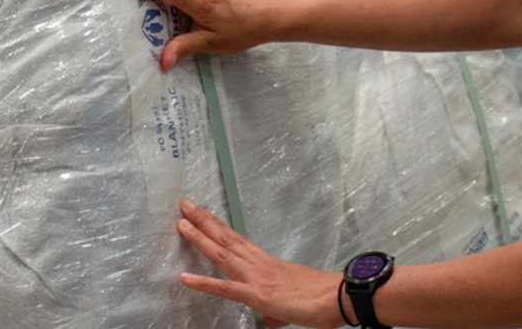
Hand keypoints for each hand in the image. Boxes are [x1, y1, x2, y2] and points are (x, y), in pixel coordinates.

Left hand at [176, 200, 343, 328]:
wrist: (340, 298)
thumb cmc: (323, 299)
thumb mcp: (293, 304)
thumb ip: (276, 310)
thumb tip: (270, 319)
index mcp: (268, 265)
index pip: (238, 242)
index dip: (219, 229)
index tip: (204, 215)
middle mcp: (260, 265)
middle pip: (227, 238)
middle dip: (204, 221)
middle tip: (186, 205)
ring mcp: (257, 278)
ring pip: (222, 254)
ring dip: (200, 238)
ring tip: (182, 223)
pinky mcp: (258, 294)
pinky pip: (226, 288)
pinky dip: (204, 282)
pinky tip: (185, 277)